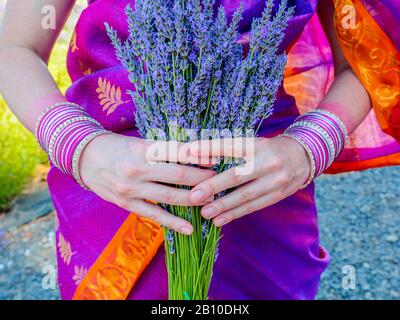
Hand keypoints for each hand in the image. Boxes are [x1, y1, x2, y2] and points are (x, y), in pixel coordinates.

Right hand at [79, 133, 215, 234]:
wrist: (84, 157)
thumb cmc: (115, 146)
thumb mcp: (139, 142)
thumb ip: (162, 151)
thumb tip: (192, 155)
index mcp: (142, 150)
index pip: (176, 153)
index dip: (198, 157)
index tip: (215, 160)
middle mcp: (137, 169)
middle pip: (176, 175)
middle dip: (201, 179)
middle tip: (219, 182)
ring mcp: (131, 189)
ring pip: (169, 196)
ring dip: (193, 199)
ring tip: (210, 201)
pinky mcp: (126, 204)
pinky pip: (154, 215)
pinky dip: (173, 222)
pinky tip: (189, 228)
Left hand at [188, 136, 310, 226]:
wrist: (303, 156)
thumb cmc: (267, 149)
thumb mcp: (251, 143)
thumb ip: (228, 150)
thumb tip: (196, 155)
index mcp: (257, 145)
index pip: (231, 146)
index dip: (210, 148)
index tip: (189, 152)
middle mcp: (267, 162)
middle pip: (237, 176)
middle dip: (213, 187)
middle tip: (193, 196)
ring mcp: (275, 180)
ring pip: (245, 196)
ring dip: (223, 206)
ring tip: (204, 213)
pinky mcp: (279, 195)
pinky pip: (253, 206)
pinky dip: (235, 214)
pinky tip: (220, 220)